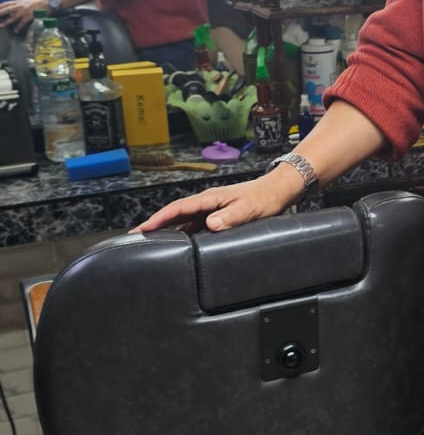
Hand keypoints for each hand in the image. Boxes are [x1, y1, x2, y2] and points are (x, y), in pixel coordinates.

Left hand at [0, 0, 43, 32]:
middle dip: (0, 12)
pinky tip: (16, 30)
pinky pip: (23, 22)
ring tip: (1, 26)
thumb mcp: (26, 2)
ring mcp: (25, 11)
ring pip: (14, 16)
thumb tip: (11, 13)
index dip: (0, 6)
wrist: (48, 2)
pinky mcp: (30, 15)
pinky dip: (19, 27)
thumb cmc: (38, 3)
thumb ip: (18, 6)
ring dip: (7, 22)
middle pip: (7, 9)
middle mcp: (21, 5)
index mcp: (19, 1)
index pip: (6, 3)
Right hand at [132, 168, 303, 234]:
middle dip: (155, 225)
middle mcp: (207, 203)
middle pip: (175, 214)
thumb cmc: (264, 199)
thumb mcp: (249, 209)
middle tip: (135, 238)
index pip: (178, 209)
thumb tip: (210, 224)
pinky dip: (183, 233)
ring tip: (150, 242)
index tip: (142, 229)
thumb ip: (231, 216)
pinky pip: (195, 225)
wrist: (278, 191)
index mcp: (210, 199)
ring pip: (183, 220)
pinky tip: (179, 243)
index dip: (159, 219)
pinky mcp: (217, 215)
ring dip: (167, 230)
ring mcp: (211, 209)